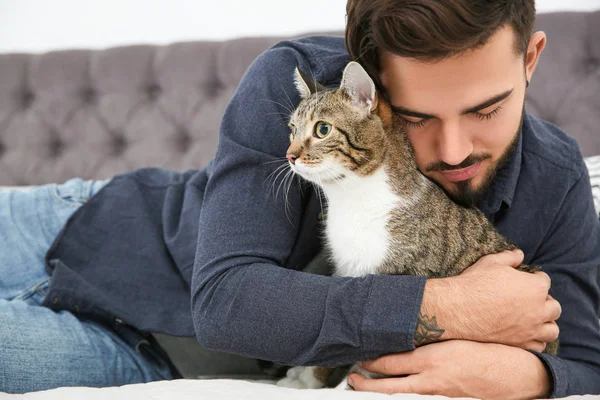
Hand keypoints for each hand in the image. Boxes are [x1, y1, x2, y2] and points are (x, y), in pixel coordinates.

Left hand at [349, 340, 551, 398]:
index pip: (391, 361)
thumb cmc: (489, 349)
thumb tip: (411, 330)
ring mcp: (438, 394)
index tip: (360, 356)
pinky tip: (393, 394)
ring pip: (400, 396)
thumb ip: (433, 335)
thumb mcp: (458, 336)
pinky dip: (402, 397)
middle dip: (367, 382)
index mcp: (432, 358)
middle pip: (389, 385)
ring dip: (380, 392)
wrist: (516, 374)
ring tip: (363, 387)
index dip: (372, 361)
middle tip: (352, 377)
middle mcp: (431, 379)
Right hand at [419, 250, 560, 351]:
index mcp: (535, 287)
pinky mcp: (519, 344)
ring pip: (551, 330)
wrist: (457, 309)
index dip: (534, 279)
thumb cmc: (474, 283)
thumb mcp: (490, 262)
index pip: (544, 281)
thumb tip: (519, 253)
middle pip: (554, 307)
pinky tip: (524, 333)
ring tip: (533, 319)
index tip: (524, 280)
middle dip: (545, 301)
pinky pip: (538, 346)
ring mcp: (530, 329)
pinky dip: (536, 340)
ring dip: (546, 323)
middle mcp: (538, 310)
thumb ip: (509, 257)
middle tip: (530, 299)